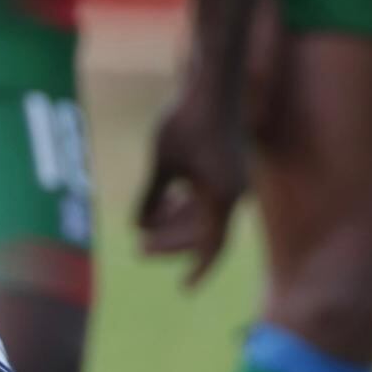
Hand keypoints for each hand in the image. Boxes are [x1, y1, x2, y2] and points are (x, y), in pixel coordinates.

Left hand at [135, 81, 249, 282]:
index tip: (184, 288)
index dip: (198, 269)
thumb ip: (151, 197)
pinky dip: (185, 203)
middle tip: (139, 249)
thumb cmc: (186, 122)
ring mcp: (233, 179)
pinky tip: (159, 202)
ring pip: (204, 213)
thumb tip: (137, 226)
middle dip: (171, 242)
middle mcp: (234, 193)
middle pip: (203, 232)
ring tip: (142, 227)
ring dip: (175, 222)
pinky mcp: (228, 164)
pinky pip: (207, 196)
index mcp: (222, 198)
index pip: (212, 247)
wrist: (214, 83)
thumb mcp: (162, 163)